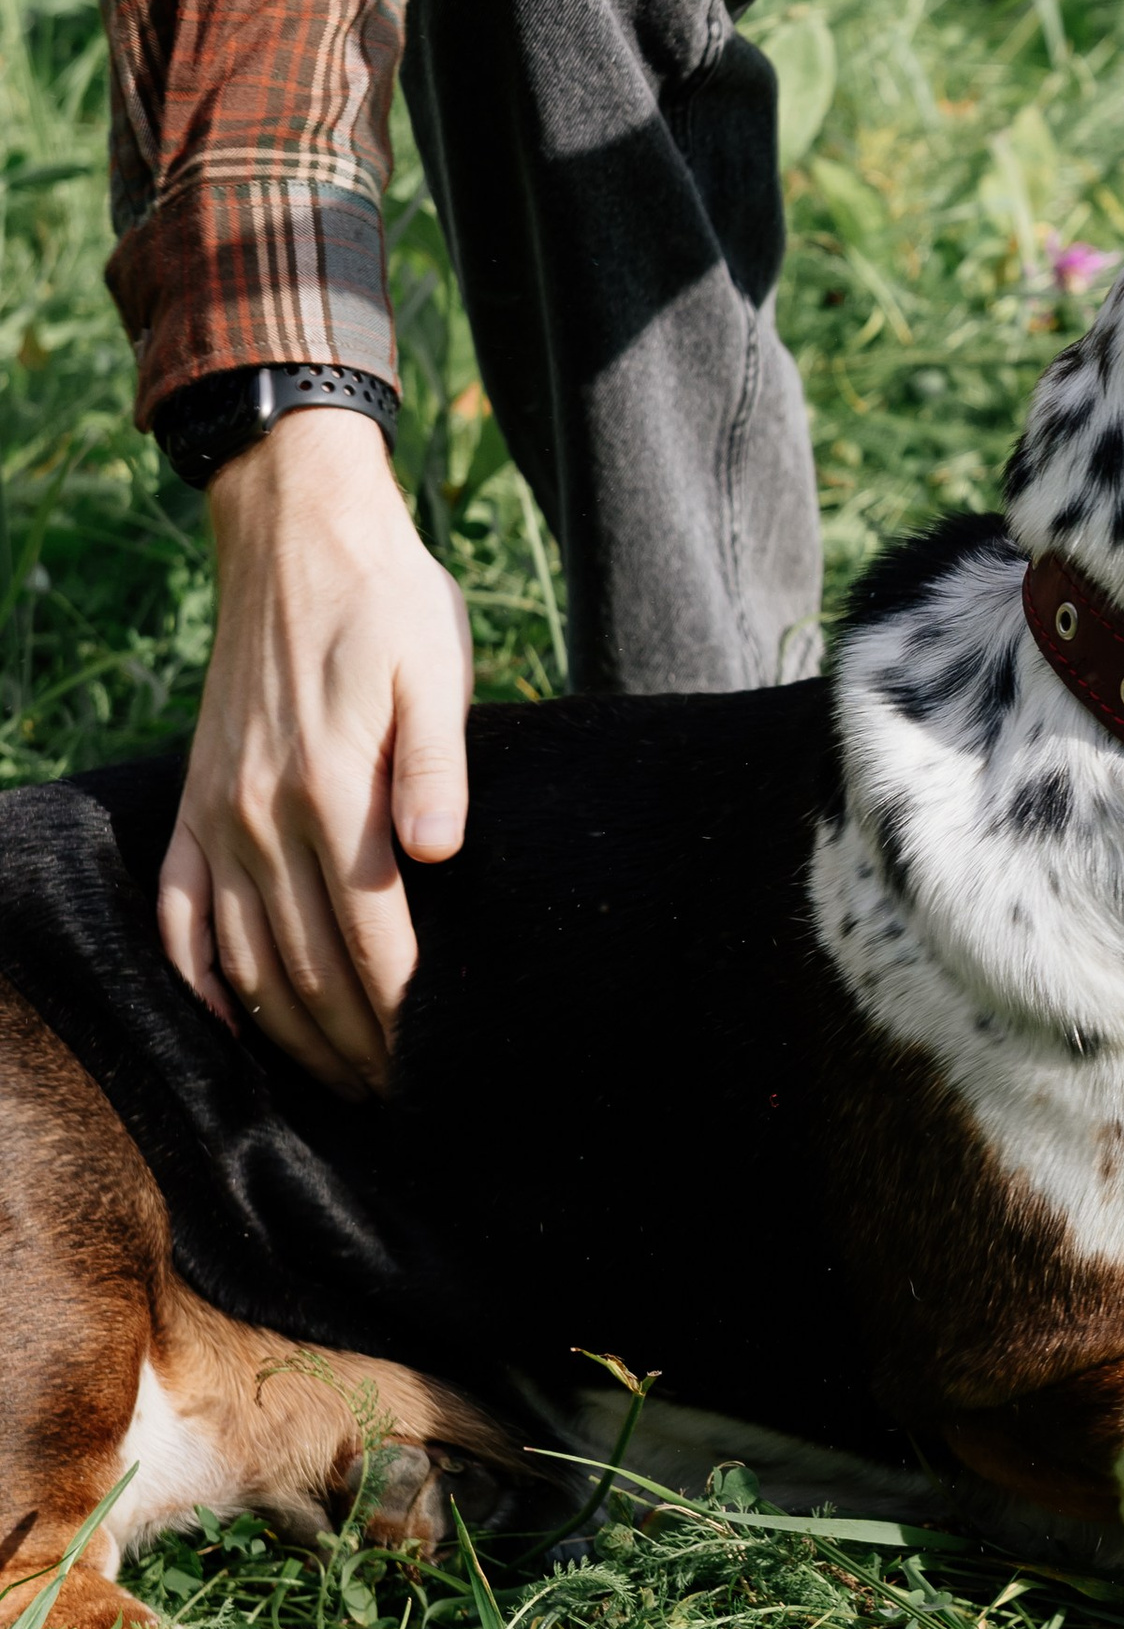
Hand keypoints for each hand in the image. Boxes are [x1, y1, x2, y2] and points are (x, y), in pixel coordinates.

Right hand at [159, 410, 471, 1099]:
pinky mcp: (192, 801)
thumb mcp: (435, 667)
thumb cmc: (387, 601)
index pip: (370, 938)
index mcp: (333, 790)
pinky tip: (229, 1022)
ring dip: (287, 1032)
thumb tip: (439, 854)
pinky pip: (179, 911)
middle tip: (397, 1095)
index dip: (401, 1014)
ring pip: (242, 956)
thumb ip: (438, 765)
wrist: (295, 534)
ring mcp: (217, 813)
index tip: (432, 1062)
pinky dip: (197, 977)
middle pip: (306, 966)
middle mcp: (262, 816)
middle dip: (354, 1044)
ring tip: (336, 1080)